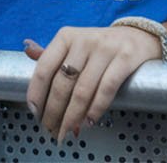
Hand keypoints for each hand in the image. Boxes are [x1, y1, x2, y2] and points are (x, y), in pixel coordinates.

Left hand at [23, 25, 161, 138]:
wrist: (139, 36)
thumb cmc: (101, 46)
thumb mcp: (75, 44)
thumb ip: (51, 53)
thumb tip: (27, 48)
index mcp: (67, 37)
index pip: (44, 67)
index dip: (37, 93)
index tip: (35, 112)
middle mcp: (85, 40)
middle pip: (63, 83)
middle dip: (55, 112)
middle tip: (52, 129)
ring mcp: (106, 48)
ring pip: (83, 90)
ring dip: (73, 116)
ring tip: (68, 130)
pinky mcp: (126, 58)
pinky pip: (107, 89)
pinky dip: (96, 109)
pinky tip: (89, 121)